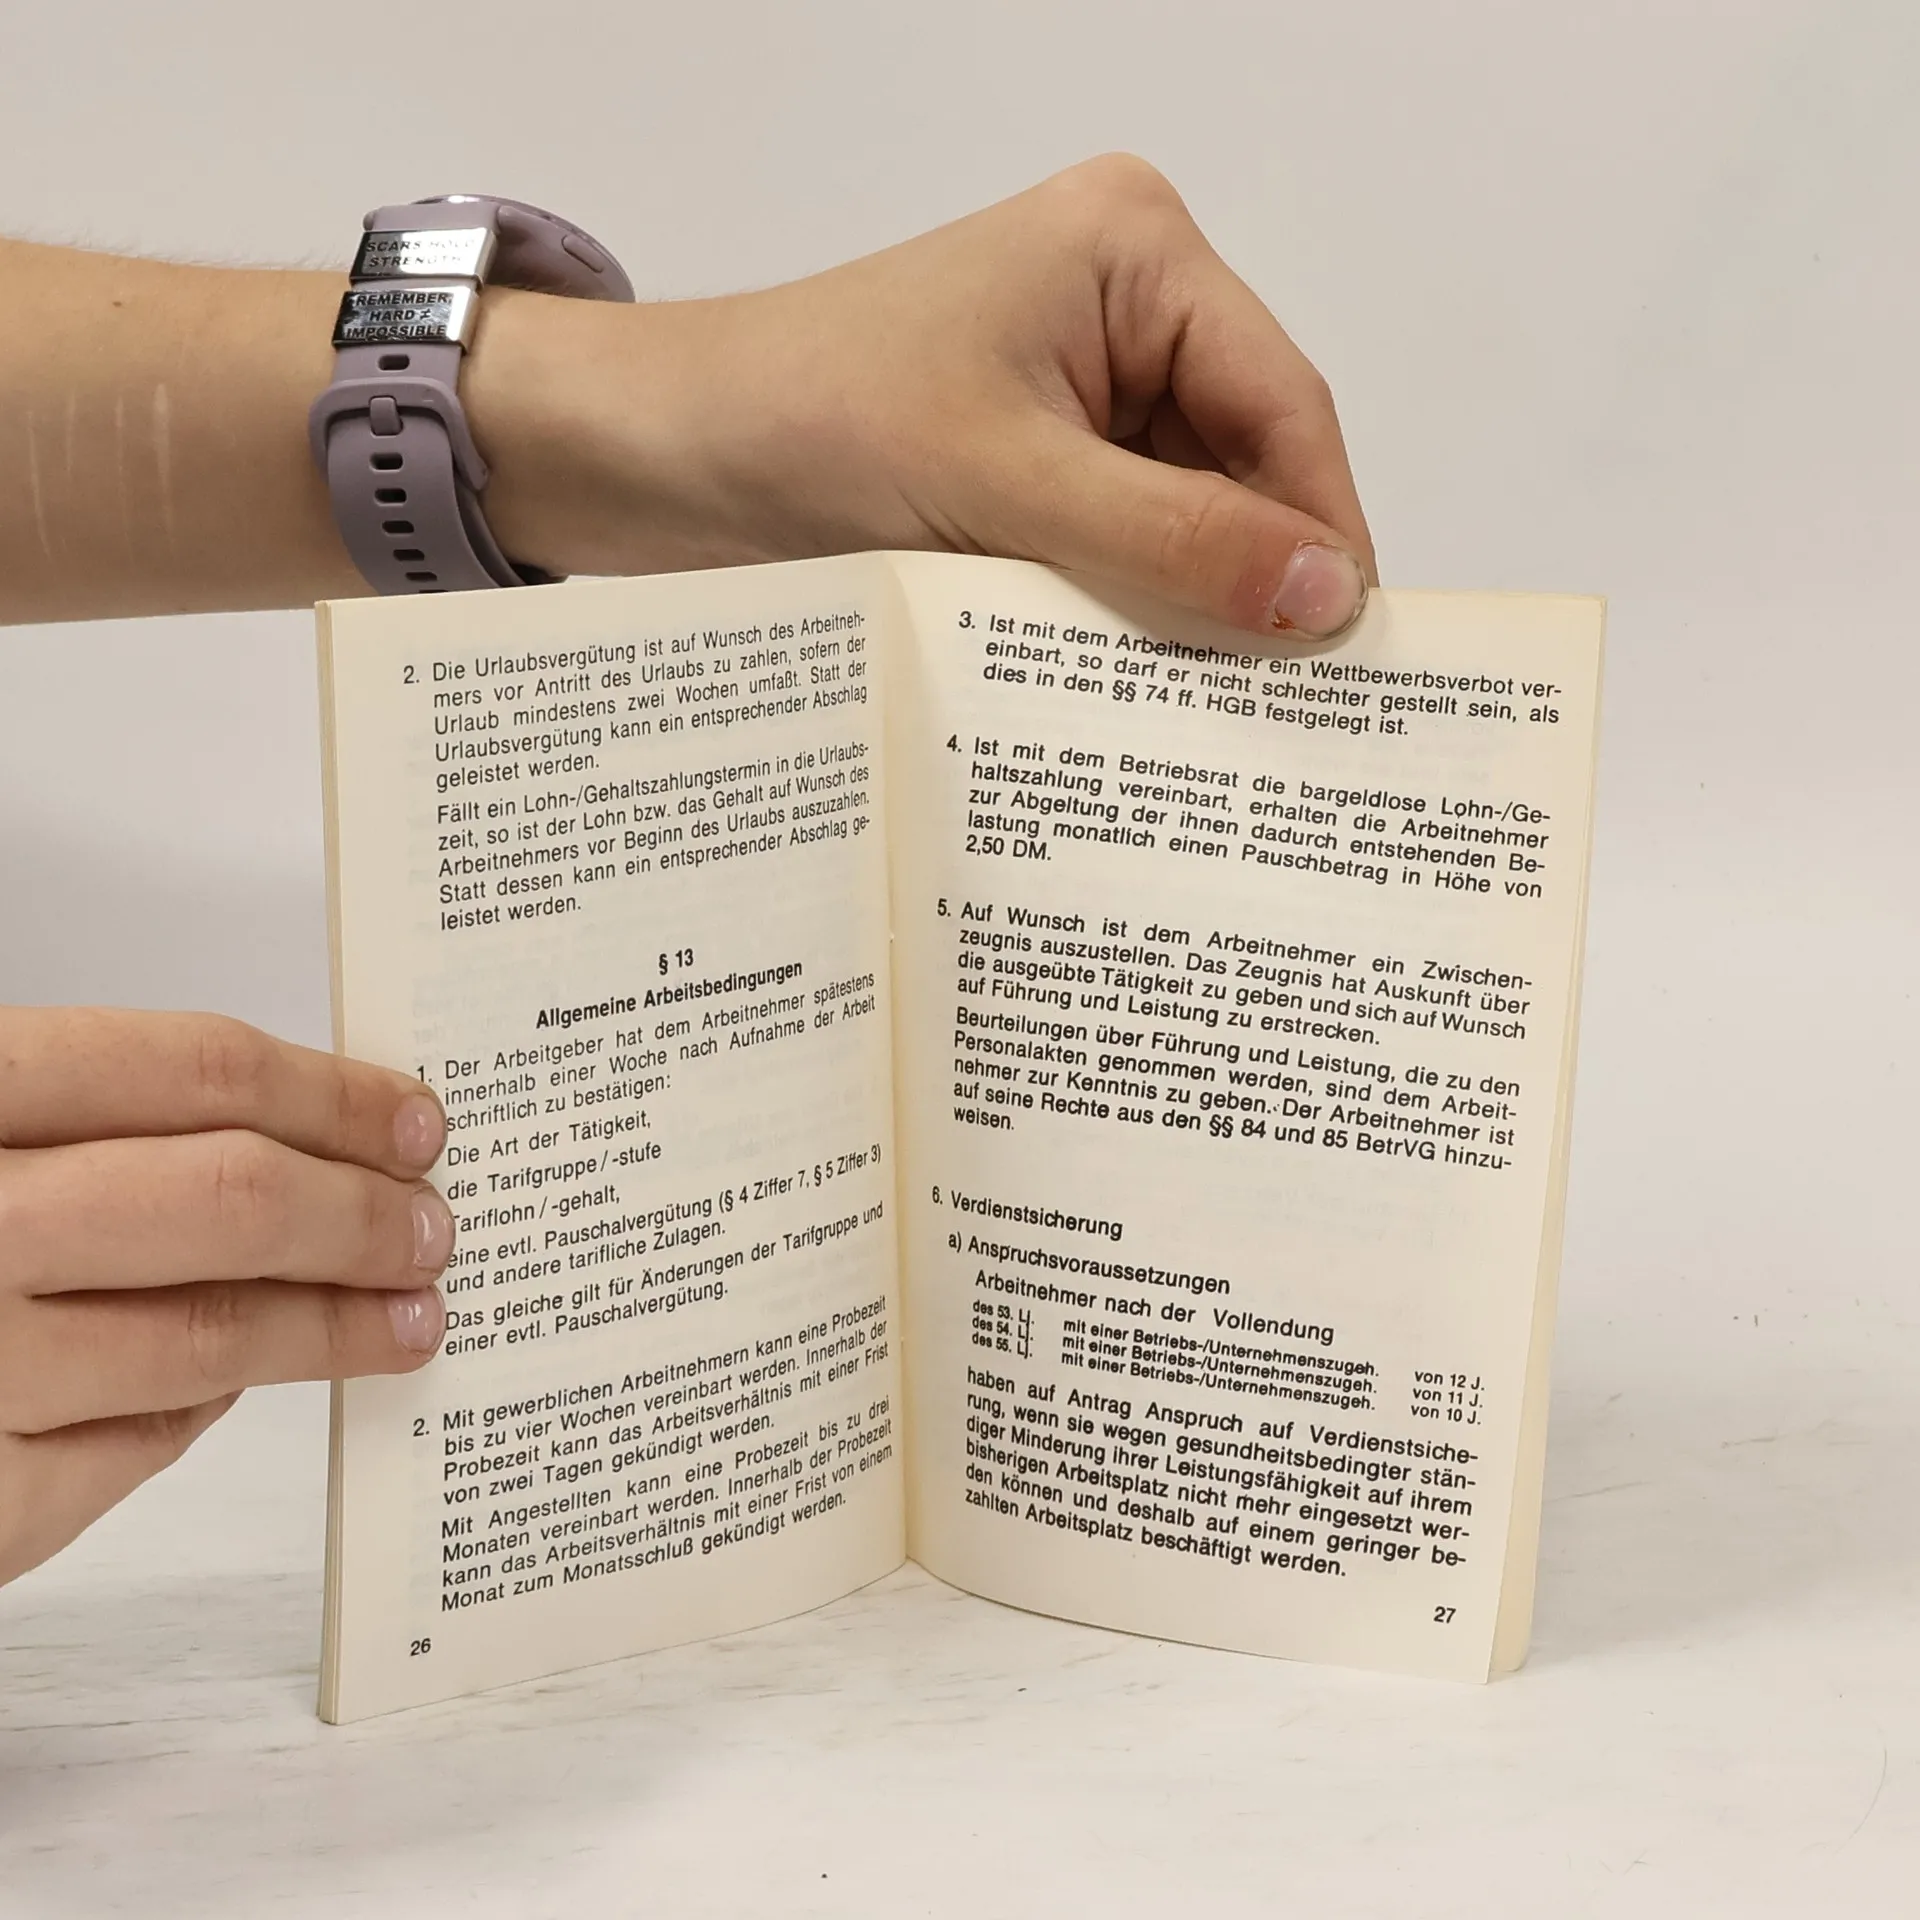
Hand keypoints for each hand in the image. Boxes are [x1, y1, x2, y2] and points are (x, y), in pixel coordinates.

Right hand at [0, 1008, 451, 1586]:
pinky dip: (206, 1410)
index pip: (190, 1071)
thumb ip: (80, 1122)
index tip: (415, 1118)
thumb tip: (285, 1135)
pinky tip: (244, 1383)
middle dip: (363, 1215)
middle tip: (434, 1226)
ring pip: (206, 1338)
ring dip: (332, 1328)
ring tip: (404, 1316)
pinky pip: (133, 1448)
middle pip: (227, 1201)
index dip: (329, 1092)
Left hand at [473, 154, 1375, 639]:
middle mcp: (1122, 314)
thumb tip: (1327, 598)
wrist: (641, 461)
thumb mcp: (999, 483)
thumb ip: (1166, 540)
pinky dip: (1124, 620)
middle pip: (1241, 468)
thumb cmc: (800, 423)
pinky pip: (1115, 552)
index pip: (1281, 406)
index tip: (1343, 658)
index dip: (1321, 532)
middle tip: (1288, 718)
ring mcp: (1074, 397)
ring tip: (1214, 725)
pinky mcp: (1027, 469)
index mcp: (1135, 255)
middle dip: (1254, 584)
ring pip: (1182, 524)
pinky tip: (1133, 696)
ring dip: (1187, 615)